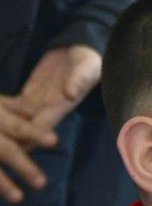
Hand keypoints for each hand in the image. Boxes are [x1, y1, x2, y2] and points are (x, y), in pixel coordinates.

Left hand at [0, 46, 100, 204]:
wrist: (82, 50)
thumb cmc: (89, 62)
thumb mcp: (87, 69)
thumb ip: (78, 81)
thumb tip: (70, 94)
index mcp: (60, 107)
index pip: (40, 127)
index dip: (27, 139)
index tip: (15, 150)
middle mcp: (47, 110)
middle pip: (26, 132)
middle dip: (14, 144)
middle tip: (2, 155)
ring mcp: (37, 104)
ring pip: (18, 124)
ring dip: (7, 134)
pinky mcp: (30, 96)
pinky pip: (14, 109)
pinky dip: (5, 114)